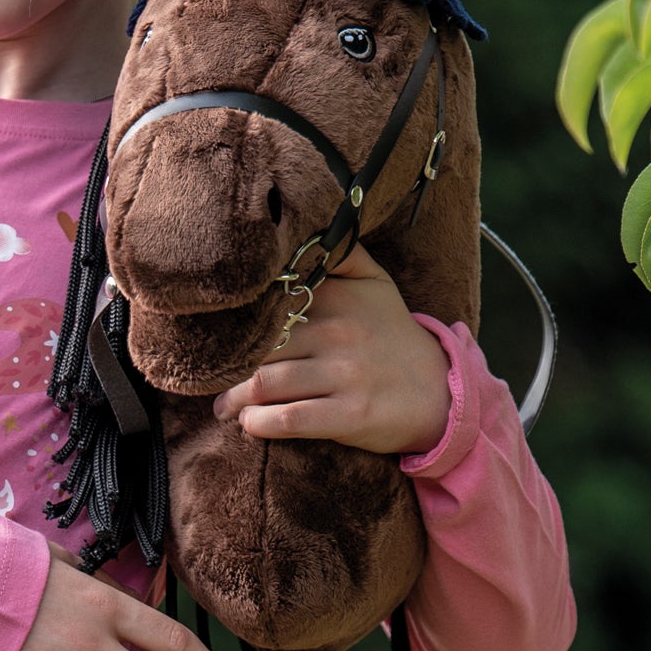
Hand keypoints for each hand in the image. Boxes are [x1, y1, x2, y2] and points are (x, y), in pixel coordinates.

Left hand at [212, 243, 451, 455]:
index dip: (235, 323)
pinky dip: (260, 425)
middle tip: (210, 379)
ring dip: (234, 400)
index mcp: (336, 297)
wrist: (440, 391)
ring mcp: (344, 375)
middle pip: (258, 347)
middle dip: (227, 367)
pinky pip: (289, 419)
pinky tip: (250, 425)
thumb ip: (343, 255)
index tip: (214, 336)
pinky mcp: (350, 415)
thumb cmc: (394, 337)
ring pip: (266, 384)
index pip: (269, 304)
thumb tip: (310, 226)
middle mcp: (338, 332)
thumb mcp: (377, 285)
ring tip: (223, 406)